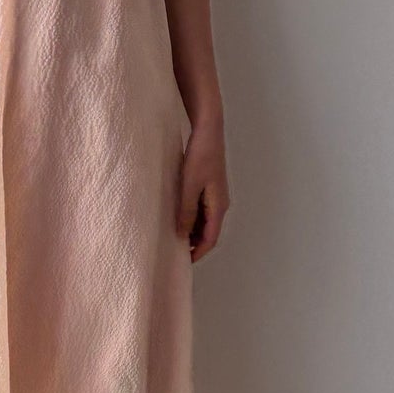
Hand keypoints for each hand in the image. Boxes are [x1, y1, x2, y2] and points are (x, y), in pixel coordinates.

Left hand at [176, 122, 228, 261]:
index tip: (183, 262)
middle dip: (194, 244)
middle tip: (174, 250)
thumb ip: (186, 211)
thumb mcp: (189, 185)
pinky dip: (191, 217)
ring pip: (205, 221)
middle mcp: (220, 203)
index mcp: (219, 206)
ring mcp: (216, 194)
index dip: (198, 253)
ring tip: (173, 234)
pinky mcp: (209, 186)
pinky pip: (202, 209)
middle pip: (208, 231)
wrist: (208, 130)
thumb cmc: (200, 156)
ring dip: (192, 230)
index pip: (210, 238)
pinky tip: (177, 214)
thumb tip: (182, 235)